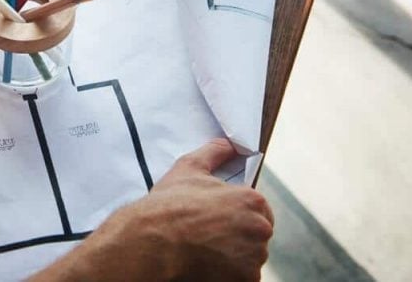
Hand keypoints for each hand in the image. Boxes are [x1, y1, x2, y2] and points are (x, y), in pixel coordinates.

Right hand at [31, 139, 273, 281]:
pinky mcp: (244, 280)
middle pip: (256, 235)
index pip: (259, 210)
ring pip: (249, 257)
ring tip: (205, 249)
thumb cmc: (169, 205)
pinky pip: (242, 277)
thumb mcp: (188, 169)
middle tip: (208, 234)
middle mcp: (259, 230)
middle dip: (237, 235)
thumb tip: (228, 144)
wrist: (152, 242)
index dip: (237, 213)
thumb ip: (214, 153)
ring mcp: (253, 258)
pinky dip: (229, 273)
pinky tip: (207, 263)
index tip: (217, 218)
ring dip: (234, 256)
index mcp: (252, 201)